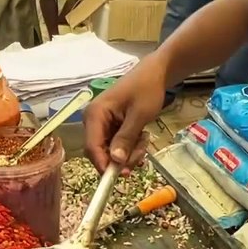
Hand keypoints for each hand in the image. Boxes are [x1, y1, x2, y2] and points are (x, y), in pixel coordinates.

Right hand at [82, 58, 164, 172]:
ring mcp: (101, 124)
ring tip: (144, 140)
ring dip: (128, 152)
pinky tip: (141, 138)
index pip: (92, 147)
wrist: (155, 73)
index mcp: (95, 114)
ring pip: (110, 151)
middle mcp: (93, 120)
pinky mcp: (110, 126)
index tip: (120, 175)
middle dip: (121, 158)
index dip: (104, 164)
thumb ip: (126, 138)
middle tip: (141, 156)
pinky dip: (129, 147)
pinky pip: (116, 145)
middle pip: (100, 152)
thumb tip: (115, 160)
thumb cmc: (146, 89)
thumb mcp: (139, 115)